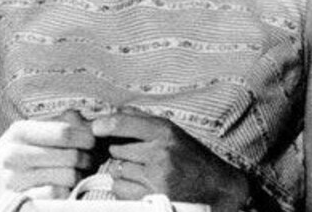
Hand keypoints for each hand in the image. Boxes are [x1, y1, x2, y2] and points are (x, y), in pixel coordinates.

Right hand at [0, 110, 94, 198]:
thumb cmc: (9, 156)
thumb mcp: (26, 134)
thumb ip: (57, 124)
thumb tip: (88, 121)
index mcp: (21, 131)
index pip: (65, 132)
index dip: (85, 137)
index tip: (91, 142)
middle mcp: (15, 154)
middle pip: (71, 155)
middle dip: (86, 159)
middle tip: (88, 161)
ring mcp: (14, 181)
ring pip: (68, 177)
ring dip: (78, 177)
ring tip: (75, 174)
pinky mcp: (17, 202)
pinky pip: (57, 196)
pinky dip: (65, 192)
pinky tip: (61, 188)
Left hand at [92, 111, 248, 211]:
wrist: (217, 188)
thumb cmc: (192, 157)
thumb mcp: (173, 132)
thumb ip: (144, 121)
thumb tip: (116, 112)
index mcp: (165, 131)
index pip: (126, 122)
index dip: (106, 124)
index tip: (94, 127)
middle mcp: (160, 152)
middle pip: (118, 148)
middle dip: (121, 152)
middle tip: (137, 157)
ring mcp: (156, 177)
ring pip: (118, 170)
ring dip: (123, 171)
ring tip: (143, 172)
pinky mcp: (152, 198)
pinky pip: (121, 190)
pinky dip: (125, 189)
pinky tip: (142, 186)